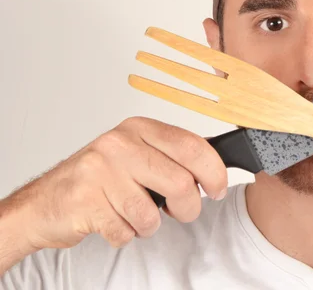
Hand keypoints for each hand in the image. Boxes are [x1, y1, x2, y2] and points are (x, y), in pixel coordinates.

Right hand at [3, 116, 226, 251]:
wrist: (44, 203)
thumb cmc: (98, 179)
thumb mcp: (137, 155)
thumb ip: (172, 158)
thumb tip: (218, 169)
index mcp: (139, 129)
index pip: (193, 146)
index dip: (215, 172)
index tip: (218, 189)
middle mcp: (119, 144)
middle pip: (180, 183)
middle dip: (188, 208)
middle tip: (182, 211)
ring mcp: (99, 170)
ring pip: (152, 214)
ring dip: (149, 225)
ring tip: (133, 214)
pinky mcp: (85, 200)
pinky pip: (126, 231)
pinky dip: (125, 234)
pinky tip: (111, 220)